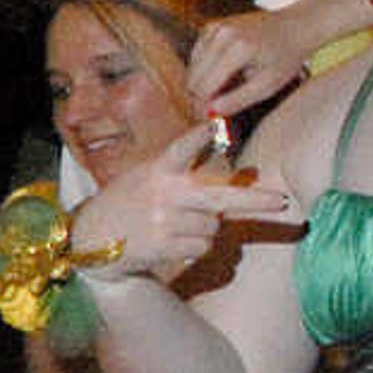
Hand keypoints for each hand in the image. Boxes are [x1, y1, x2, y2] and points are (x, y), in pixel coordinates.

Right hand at [77, 159, 295, 287]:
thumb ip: (184, 175)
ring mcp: (165, 221)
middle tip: (282, 202)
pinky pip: (201, 247)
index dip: (199, 138)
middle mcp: (165, 193)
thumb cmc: (127, 203)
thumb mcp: (147, 177)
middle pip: (220, 198)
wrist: (91, 238)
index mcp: (160, 169)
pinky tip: (170, 243)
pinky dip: (194, 247)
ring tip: (174, 227)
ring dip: (203, 230)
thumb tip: (235, 181)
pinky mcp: (163, 245)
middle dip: (255, 201)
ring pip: (213, 228)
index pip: (182, 149)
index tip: (214, 125)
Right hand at [186, 15, 308, 120]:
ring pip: (192, 68)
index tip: (207, 123)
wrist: (295, 26)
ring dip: (200, 85)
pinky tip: (219, 77)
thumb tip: (209, 113)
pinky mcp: (212, 26)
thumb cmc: (286, 58)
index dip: (202, 109)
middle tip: (209, 114)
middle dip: (198, 99)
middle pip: (194, 78)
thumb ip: (238, 100)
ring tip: (220, 95)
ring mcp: (216, 27)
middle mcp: (223, 34)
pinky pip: (196, 56)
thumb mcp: (268, 85)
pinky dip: (202, 70)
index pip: (205, 87)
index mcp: (239, 48)